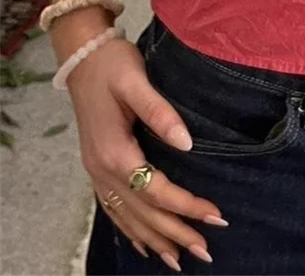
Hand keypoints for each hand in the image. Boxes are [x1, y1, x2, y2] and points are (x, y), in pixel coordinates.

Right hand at [66, 34, 226, 269]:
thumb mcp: (137, 81)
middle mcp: (102, 169)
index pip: (156, 189)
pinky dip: (130, 230)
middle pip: (142, 212)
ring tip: (179, 260)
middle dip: (175, 233)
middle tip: (206, 252)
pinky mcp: (97, 166)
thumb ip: (160, 111)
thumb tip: (187, 142)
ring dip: (154, 239)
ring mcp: (96, 171)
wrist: (82, 56)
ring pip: (127, 216)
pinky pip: (114, 209)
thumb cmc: (113, 65)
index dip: (187, 206)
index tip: (216, 215)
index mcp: (115, 151)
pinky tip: (142, 244)